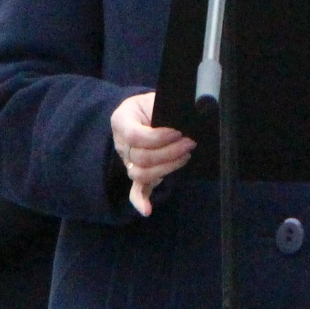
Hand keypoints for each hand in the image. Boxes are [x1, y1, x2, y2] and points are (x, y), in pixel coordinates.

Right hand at [112, 91, 196, 216]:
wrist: (143, 111)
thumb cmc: (152, 104)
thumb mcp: (156, 98)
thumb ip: (166, 108)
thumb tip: (185, 118)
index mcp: (122, 120)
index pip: (135, 136)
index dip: (158, 137)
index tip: (178, 131)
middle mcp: (121, 143)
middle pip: (141, 157)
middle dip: (169, 152)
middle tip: (189, 142)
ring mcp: (128, 160)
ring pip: (141, 173)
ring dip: (166, 167)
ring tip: (185, 155)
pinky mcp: (137, 172)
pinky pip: (135, 190)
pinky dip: (140, 201)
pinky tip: (147, 210)